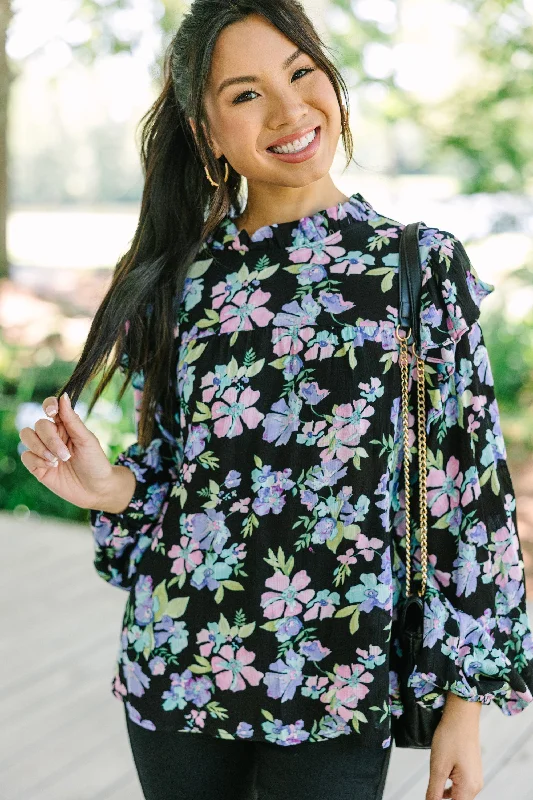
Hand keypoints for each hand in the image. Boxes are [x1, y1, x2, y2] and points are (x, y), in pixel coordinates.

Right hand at [19, 392, 114, 509]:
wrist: (96, 489)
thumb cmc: (95, 462)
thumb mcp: (87, 440)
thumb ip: (72, 420)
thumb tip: (63, 396)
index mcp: (65, 425)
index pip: (50, 407)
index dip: (48, 405)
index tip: (51, 412)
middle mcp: (52, 435)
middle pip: (39, 425)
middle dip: (51, 440)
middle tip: (66, 454)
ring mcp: (43, 450)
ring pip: (27, 436)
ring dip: (41, 448)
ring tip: (57, 461)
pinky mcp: (37, 466)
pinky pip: (26, 455)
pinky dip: (37, 460)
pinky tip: (51, 467)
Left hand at [426, 694, 483, 799]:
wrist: (461, 715)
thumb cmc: (451, 737)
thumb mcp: (438, 767)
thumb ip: (434, 792)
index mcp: (469, 787)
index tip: (430, 797)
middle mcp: (476, 786)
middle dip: (443, 799)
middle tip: (431, 791)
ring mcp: (475, 778)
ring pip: (458, 795)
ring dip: (445, 795)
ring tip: (434, 785)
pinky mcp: (471, 770)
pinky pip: (460, 786)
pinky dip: (449, 787)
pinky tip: (440, 780)